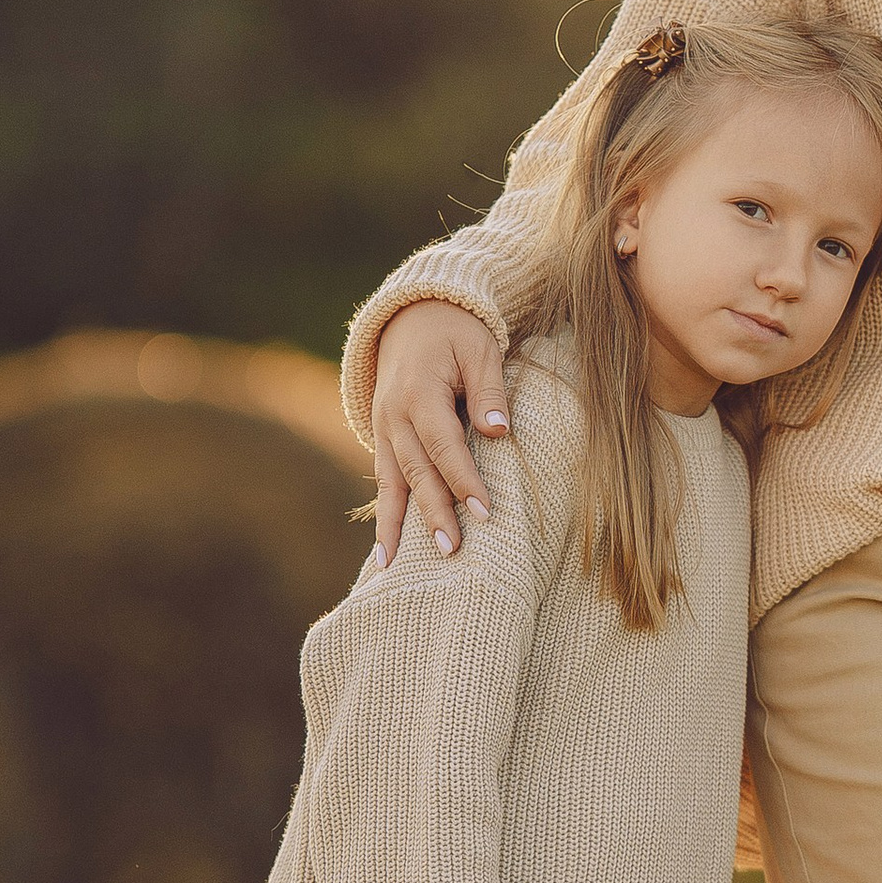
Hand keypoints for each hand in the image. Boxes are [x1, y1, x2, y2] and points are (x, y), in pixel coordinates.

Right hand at [373, 301, 511, 566]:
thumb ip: (489, 390)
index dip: (464, 479)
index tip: (485, 513)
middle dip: (432, 512)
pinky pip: (383, 481)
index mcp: (420, 391)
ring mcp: (383, 428)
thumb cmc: (458, 332)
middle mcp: (394, 415)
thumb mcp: (481, 349)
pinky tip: (386, 552)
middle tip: (451, 550)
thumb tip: (500, 431)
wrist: (412, 314)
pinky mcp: (382, 438)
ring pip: (390, 482)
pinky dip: (385, 516)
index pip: (445, 444)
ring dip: (396, 525)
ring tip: (394, 568)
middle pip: (416, 470)